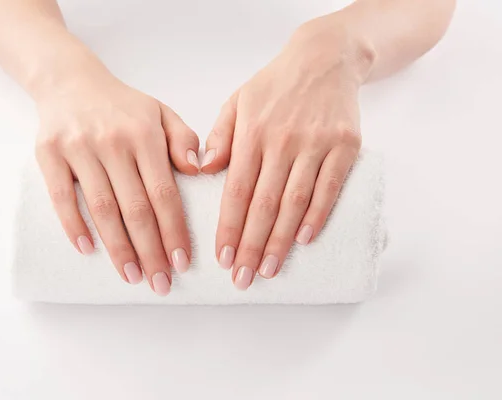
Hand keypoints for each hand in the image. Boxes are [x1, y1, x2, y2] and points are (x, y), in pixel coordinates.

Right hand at [35, 61, 199, 295]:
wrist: (71, 82)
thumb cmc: (122, 106)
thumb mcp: (161, 112)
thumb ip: (184, 140)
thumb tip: (198, 172)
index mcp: (145, 134)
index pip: (164, 193)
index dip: (174, 231)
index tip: (182, 262)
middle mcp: (113, 141)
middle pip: (135, 208)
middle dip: (150, 251)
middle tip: (160, 283)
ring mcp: (79, 147)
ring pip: (102, 208)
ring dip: (118, 248)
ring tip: (132, 276)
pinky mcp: (49, 153)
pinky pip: (61, 196)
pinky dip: (73, 225)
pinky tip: (88, 250)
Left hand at [201, 22, 371, 289]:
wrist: (325, 58)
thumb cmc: (274, 85)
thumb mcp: (237, 101)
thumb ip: (219, 136)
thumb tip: (202, 171)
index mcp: (251, 132)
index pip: (236, 190)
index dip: (229, 227)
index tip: (223, 258)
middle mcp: (282, 140)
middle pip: (264, 204)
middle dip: (252, 246)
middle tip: (243, 278)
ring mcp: (316, 144)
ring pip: (295, 202)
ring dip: (282, 240)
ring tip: (270, 269)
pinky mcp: (345, 146)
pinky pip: (330, 188)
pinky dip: (317, 216)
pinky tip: (304, 240)